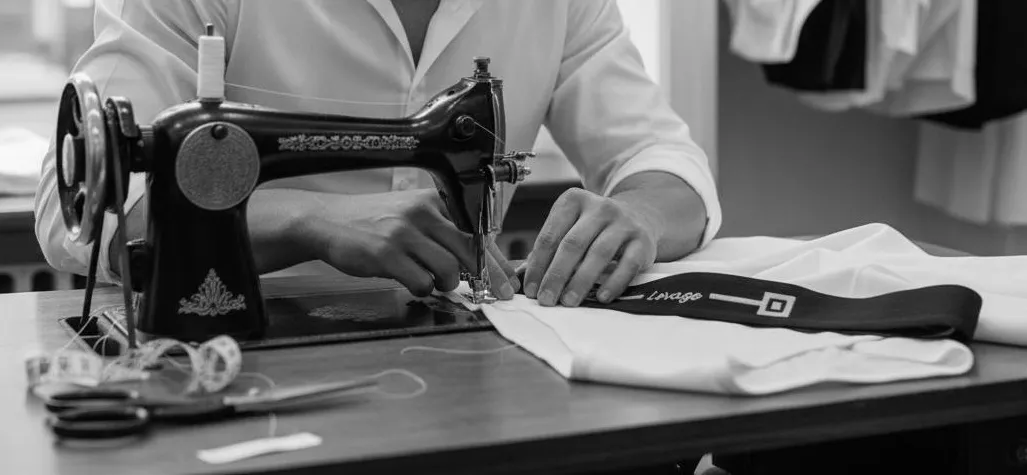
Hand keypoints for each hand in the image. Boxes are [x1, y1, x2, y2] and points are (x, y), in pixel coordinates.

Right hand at [301, 189, 518, 298]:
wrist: (328, 221)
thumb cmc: (373, 221)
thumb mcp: (412, 213)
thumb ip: (443, 229)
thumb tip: (480, 256)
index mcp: (433, 200)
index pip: (476, 230)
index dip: (496, 258)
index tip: (508, 279)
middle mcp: (422, 213)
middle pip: (469, 249)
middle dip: (486, 277)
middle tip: (494, 295)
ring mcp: (403, 233)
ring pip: (448, 269)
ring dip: (448, 284)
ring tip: (435, 282)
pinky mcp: (386, 255)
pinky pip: (421, 282)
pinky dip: (422, 288)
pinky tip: (411, 282)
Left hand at [522, 188, 658, 306]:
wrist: (639, 216)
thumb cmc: (594, 229)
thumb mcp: (570, 228)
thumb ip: (547, 250)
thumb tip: (521, 276)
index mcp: (573, 201)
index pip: (550, 235)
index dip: (538, 265)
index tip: (530, 290)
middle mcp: (599, 207)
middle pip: (572, 244)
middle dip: (556, 275)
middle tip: (546, 299)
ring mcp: (623, 222)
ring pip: (599, 253)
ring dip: (581, 281)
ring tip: (568, 302)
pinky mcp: (642, 240)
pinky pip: (628, 264)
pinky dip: (614, 282)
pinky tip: (601, 297)